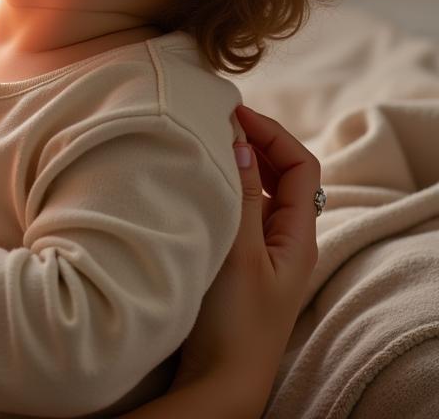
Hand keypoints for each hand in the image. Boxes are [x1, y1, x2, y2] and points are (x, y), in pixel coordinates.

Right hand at [170, 103, 320, 414]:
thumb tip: (239, 138)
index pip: (301, 164)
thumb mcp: (239, 253)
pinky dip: (223, 188)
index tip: (232, 113)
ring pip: (258, 191)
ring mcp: (263, 253)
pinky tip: (197, 185)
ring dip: (237, 163)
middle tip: (214, 120)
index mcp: (299, 237)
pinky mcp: (238, 264)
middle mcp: (286, 241)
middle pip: (282, 173)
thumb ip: (241, 195)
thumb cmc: (233, 324)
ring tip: (204, 144)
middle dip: (254, 141)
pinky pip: (239, 211)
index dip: (271, 132)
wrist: (218, 385)